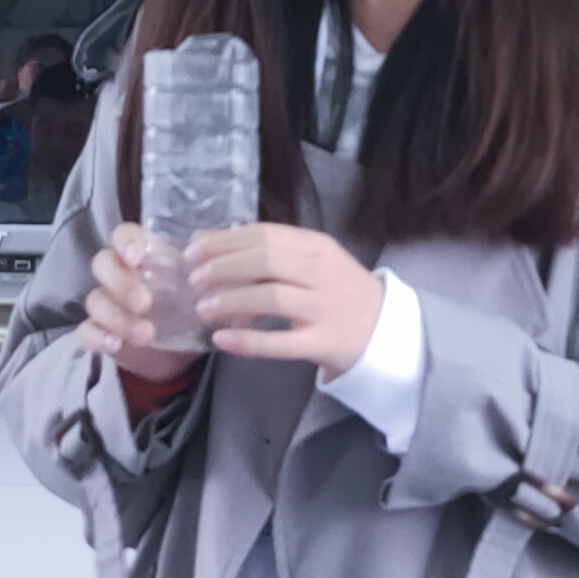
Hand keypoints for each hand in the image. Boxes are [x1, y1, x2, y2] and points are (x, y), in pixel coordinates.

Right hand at [82, 223, 203, 411]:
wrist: (182, 355)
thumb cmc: (193, 310)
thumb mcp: (212, 290)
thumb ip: (218, 270)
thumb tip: (226, 251)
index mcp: (145, 257)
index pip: (123, 235)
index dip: (125, 242)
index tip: (138, 257)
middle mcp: (120, 276)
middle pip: (102, 264)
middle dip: (121, 282)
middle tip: (145, 302)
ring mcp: (108, 305)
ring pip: (95, 300)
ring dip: (117, 317)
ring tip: (146, 334)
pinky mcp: (101, 334)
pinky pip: (86, 331)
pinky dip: (97, 337)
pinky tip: (116, 345)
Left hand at [188, 222, 388, 376]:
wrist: (385, 330)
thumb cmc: (338, 291)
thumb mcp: (311, 260)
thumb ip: (266, 249)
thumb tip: (205, 239)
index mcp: (317, 247)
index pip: (265, 235)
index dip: (224, 241)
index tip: (193, 251)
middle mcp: (322, 273)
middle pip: (266, 262)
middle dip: (223, 268)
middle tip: (194, 279)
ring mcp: (324, 308)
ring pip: (272, 298)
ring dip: (232, 300)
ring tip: (203, 308)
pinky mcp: (324, 343)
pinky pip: (282, 343)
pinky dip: (248, 341)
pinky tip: (222, 339)